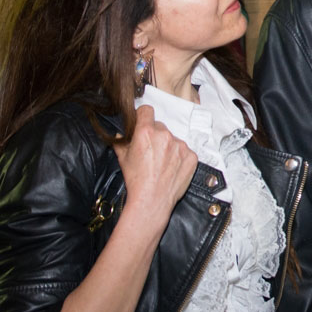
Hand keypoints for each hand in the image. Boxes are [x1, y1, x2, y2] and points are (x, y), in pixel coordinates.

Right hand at [114, 104, 196, 225]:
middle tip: (150, 151)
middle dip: (155, 136)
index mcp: (146, 132)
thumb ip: (121, 141)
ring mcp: (180, 146)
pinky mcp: (191, 156)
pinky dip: (179, 157)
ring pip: (173, 139)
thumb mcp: (122, 158)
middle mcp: (165, 136)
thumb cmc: (136, 180)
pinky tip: (171, 168)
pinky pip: (184, 151)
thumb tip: (120, 133)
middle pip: (160, 127)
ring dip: (168, 147)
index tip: (142, 122)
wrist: (152, 200)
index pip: (147, 110)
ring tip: (161, 163)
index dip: (143, 116)